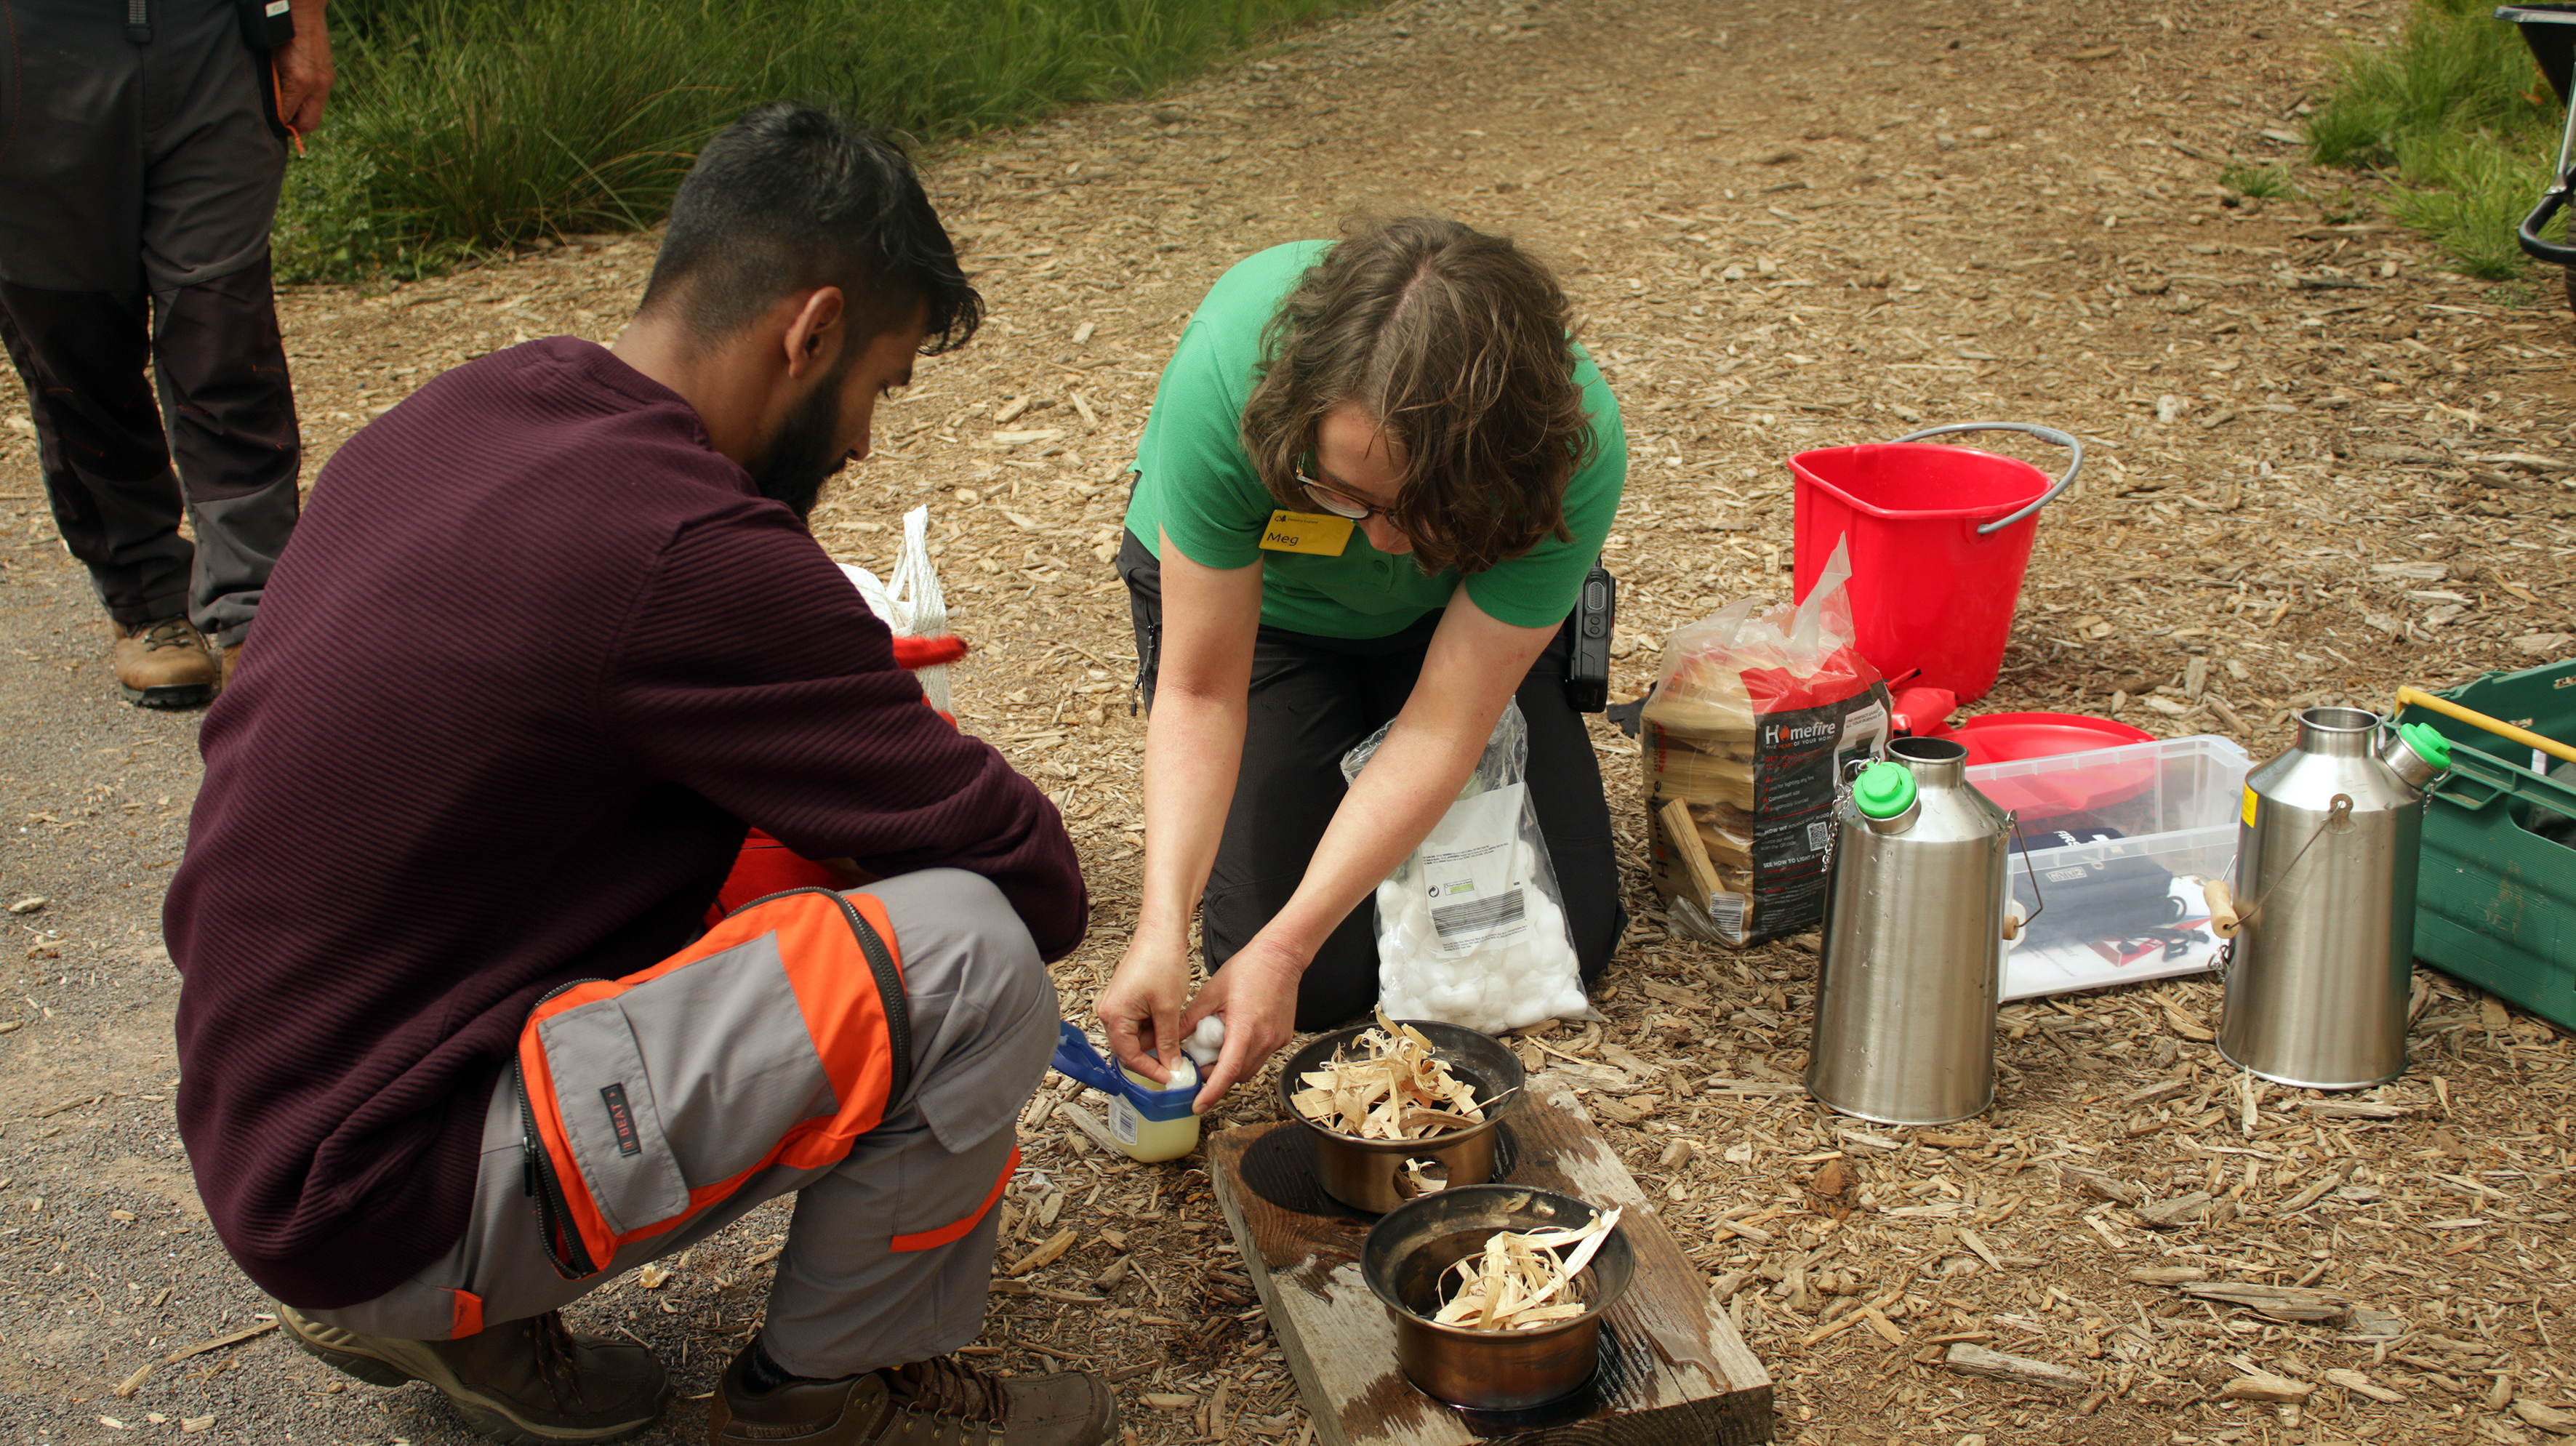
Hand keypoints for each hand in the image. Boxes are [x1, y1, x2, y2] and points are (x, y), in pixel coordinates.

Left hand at [274, 4, 334, 134]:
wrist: (305, 14)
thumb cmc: (283, 34)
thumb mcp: (273, 62)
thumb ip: (275, 86)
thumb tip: (273, 109)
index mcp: (299, 81)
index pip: (288, 115)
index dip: (280, 124)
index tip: (272, 127)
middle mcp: (317, 85)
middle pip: (309, 123)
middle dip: (295, 128)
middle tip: (282, 128)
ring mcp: (326, 82)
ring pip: (315, 113)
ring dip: (302, 116)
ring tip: (289, 114)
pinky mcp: (329, 78)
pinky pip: (319, 100)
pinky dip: (308, 103)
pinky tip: (299, 99)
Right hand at [1097, 932, 1190, 1086]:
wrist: (1161, 933)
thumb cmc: (1162, 962)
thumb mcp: (1168, 1009)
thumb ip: (1168, 1042)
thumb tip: (1171, 1067)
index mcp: (1114, 1016)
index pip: (1129, 1056)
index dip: (1150, 1070)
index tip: (1170, 1078)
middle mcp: (1110, 1012)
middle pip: (1129, 1048)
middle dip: (1153, 1056)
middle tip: (1177, 1064)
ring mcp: (1117, 1005)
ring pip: (1136, 1037)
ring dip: (1156, 1041)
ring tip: (1177, 1037)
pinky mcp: (1126, 999)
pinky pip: (1138, 1023)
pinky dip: (1154, 1027)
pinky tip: (1170, 1023)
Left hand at [1176, 937, 1301, 1113]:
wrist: (1282, 955)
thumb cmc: (1249, 968)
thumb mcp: (1211, 992)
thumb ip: (1190, 1019)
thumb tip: (1171, 1039)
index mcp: (1245, 1029)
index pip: (1227, 1072)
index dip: (1212, 1093)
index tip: (1198, 1106)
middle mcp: (1265, 1039)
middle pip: (1237, 1075)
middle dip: (1216, 1077)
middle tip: (1199, 1065)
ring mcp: (1277, 1040)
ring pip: (1250, 1068)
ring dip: (1231, 1067)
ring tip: (1216, 1050)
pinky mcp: (1283, 1037)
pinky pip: (1261, 1056)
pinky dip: (1245, 1055)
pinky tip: (1235, 1039)